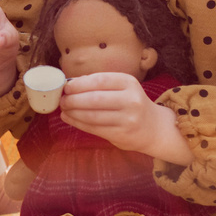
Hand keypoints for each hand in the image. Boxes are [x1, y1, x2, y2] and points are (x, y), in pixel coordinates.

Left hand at [57, 72, 191, 164]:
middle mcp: (131, 100)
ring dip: (73, 112)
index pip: (100, 80)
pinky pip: (94, 128)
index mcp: (129, 83)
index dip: (79, 84)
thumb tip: (70, 83)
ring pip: (93, 116)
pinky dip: (78, 123)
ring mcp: (127, 119)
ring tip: (63, 109)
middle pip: (95, 99)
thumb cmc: (131, 104)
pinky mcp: (122, 135)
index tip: (66, 87)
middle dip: (73, 99)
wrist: (153, 128)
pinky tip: (69, 118)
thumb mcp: (122, 88)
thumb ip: (100, 84)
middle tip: (62, 100)